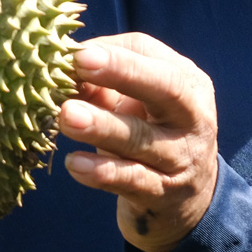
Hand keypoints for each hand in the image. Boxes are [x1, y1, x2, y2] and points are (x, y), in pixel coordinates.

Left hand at [58, 33, 219, 251]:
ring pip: (142, 138)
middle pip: (166, 87)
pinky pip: (132, 180)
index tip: (76, 51)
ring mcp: (182, 158)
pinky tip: (74, 164)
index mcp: (187, 82)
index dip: (113, 53)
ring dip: (102, 126)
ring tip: (66, 116)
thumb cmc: (149, 133)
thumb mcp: (132, 104)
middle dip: (123, 71)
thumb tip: (58, 69)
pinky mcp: (165, 195)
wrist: (187, 201)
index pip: (151, 55)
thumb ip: (101, 85)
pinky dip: (102, 172)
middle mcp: (193, 117)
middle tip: (81, 62)